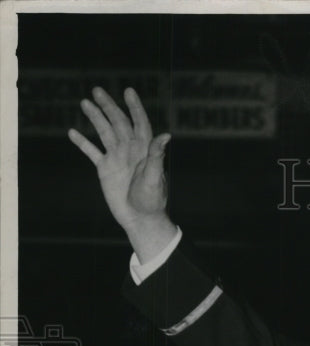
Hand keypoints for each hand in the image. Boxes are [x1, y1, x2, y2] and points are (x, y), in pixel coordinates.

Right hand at [68, 87, 176, 260]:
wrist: (139, 218)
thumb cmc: (151, 200)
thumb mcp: (155, 178)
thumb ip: (156, 156)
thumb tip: (165, 135)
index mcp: (144, 149)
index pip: (140, 123)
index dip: (135, 107)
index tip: (128, 91)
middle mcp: (130, 149)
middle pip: (118, 122)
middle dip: (109, 106)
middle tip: (97, 91)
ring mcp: (116, 158)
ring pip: (104, 132)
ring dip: (95, 118)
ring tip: (84, 103)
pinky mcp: (105, 169)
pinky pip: (92, 152)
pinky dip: (82, 143)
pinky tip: (72, 132)